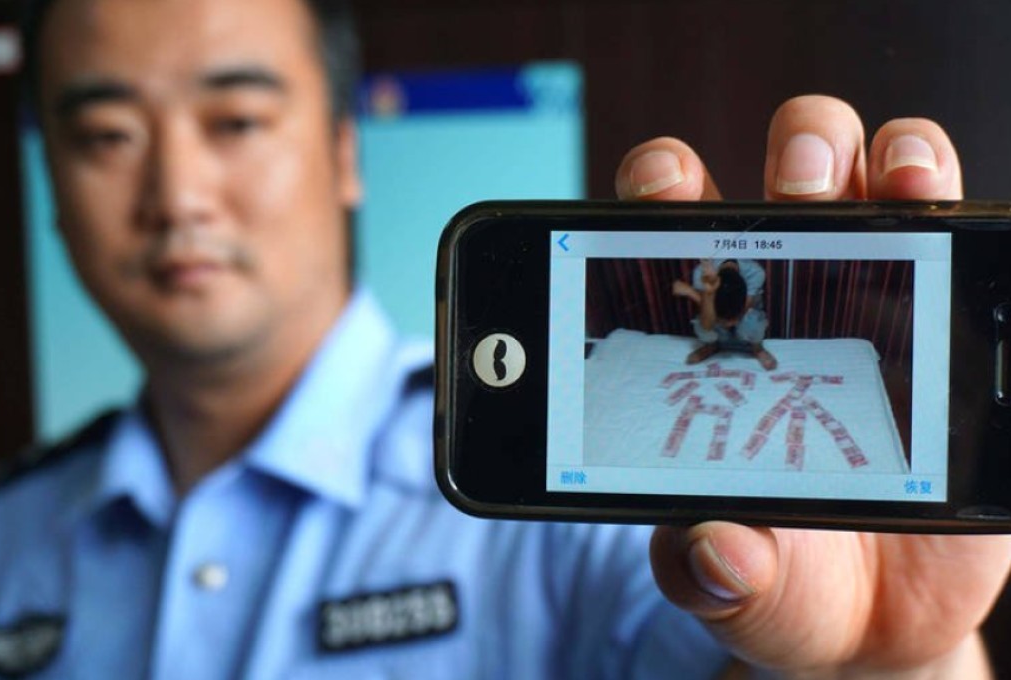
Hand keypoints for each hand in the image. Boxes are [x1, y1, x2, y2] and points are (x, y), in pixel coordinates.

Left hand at [615, 95, 1010, 677]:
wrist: (879, 610)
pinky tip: (964, 232)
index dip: (663, 186)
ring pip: (878, 173)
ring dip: (888, 157)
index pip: (670, 228)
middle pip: (786, 171)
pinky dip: (960, 204)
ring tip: (903, 187)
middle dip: (794, 153)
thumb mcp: (738, 583)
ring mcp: (880, 295)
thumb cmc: (785, 578)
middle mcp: (790, 295)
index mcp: (711, 335)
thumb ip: (713, 571)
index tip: (664, 192)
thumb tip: (716, 550)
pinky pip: (960, 228)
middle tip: (798, 191)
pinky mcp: (953, 319)